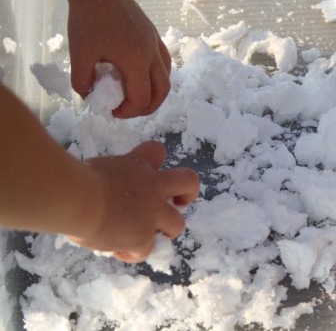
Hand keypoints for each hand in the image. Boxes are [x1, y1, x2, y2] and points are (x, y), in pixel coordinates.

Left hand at [67, 0, 171, 118]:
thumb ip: (83, 82)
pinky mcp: (153, 35)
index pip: (142, 98)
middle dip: (148, 107)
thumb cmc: (88, 21)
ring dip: (156, 93)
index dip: (129, 111)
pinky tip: (142, 75)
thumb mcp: (79, 55)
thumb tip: (90, 97)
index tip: (112, 112)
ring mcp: (155, 44)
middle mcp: (152, 55)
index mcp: (136, 62)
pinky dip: (157, 76)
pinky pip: (164, 62)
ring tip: (138, 96)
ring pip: (167, 77)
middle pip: (162, 91)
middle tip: (129, 111)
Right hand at [68, 142, 198, 262]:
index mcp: (138, 165)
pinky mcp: (144, 237)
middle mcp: (153, 186)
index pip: (157, 151)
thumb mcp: (97, 169)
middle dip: (188, 194)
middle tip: (176, 204)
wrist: (76, 198)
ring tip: (147, 237)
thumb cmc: (76, 180)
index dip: (154, 161)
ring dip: (165, 231)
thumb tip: (99, 192)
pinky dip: (134, 253)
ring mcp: (152, 213)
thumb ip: (110, 179)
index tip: (145, 171)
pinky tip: (118, 251)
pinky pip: (147, 250)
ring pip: (177, 224)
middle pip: (189, 182)